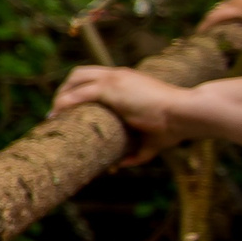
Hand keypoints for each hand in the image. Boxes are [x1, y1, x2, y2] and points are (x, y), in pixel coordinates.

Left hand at [52, 63, 189, 163]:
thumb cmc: (175, 126)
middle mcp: (118, 75)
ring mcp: (114, 79)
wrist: (187, 112)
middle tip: (56, 112)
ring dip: (61, 95)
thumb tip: (119, 167)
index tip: (68, 110)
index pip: (95, 79)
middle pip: (79, 74)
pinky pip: (78, 93)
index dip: (78, 92)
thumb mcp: (152, 139)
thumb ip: (137, 153)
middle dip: (64, 90)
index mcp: (128, 81)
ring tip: (54, 114)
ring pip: (74, 80)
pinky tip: (57, 115)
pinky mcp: (111, 86)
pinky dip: (64, 103)